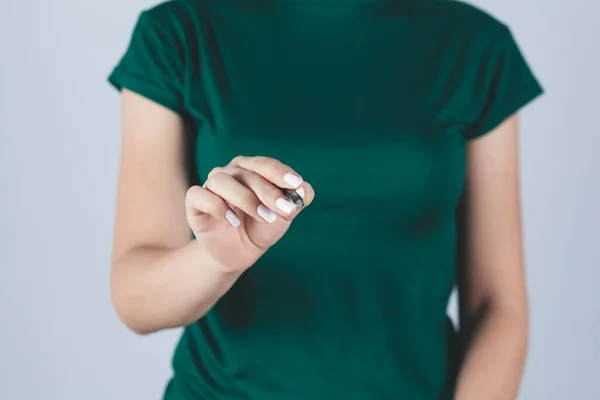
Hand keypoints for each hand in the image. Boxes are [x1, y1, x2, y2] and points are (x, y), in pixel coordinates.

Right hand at [185, 156, 313, 272]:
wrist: (239, 253)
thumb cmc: (261, 228)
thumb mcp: (283, 217)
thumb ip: (296, 202)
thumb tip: (305, 190)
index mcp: (250, 170)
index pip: (264, 164)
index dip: (280, 172)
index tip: (296, 183)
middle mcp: (229, 173)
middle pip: (247, 173)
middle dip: (268, 191)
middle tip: (284, 210)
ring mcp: (210, 187)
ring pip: (221, 180)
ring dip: (245, 199)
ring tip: (262, 216)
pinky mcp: (195, 203)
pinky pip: (199, 195)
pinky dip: (217, 206)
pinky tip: (233, 221)